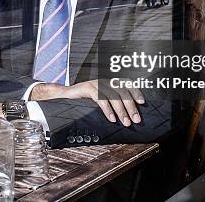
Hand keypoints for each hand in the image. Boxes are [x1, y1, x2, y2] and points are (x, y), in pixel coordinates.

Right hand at [30, 80, 144, 126]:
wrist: (62, 97)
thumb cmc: (82, 103)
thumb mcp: (99, 103)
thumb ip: (111, 106)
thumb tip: (128, 117)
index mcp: (109, 84)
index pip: (126, 84)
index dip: (135, 92)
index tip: (142, 103)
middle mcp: (103, 81)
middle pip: (122, 91)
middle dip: (130, 106)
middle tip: (135, 120)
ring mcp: (95, 83)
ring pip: (113, 95)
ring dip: (121, 110)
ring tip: (126, 122)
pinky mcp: (86, 88)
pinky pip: (100, 98)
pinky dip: (107, 109)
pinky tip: (111, 119)